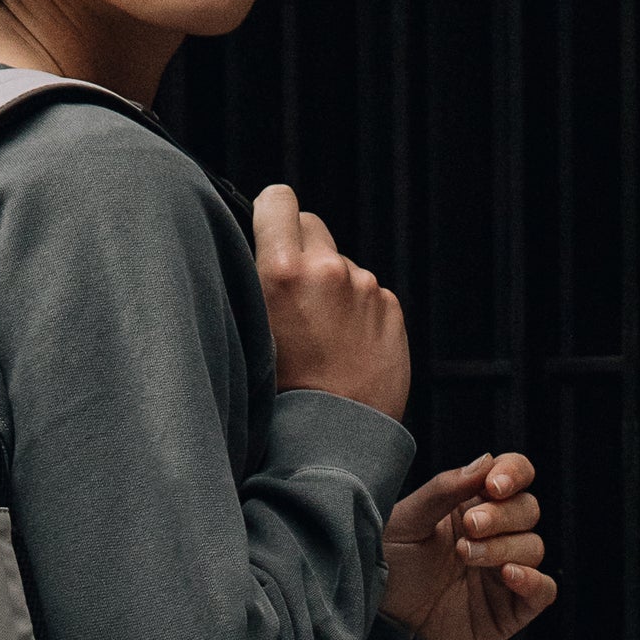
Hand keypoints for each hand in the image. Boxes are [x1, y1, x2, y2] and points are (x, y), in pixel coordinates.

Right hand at [253, 185, 410, 420]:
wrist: (333, 440)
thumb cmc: (278, 396)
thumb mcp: (247, 333)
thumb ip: (257, 284)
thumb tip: (260, 254)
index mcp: (281, 271)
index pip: (277, 200)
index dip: (270, 214)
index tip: (266, 232)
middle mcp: (326, 269)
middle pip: (311, 225)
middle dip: (300, 249)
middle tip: (290, 293)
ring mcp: (364, 287)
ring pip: (339, 264)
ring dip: (329, 286)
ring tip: (318, 336)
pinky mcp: (391, 307)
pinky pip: (367, 293)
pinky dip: (355, 311)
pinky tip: (344, 347)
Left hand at [378, 450, 556, 639]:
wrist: (378, 626)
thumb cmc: (386, 571)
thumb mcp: (404, 523)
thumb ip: (442, 491)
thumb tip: (485, 461)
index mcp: (468, 505)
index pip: (512, 475)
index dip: (513, 473)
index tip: (494, 484)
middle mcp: (492, 535)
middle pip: (527, 509)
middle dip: (502, 515)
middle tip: (470, 526)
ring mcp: (503, 572)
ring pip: (534, 546)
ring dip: (503, 546)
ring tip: (465, 555)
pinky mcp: (510, 609)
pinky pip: (543, 590)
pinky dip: (533, 580)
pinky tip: (507, 575)